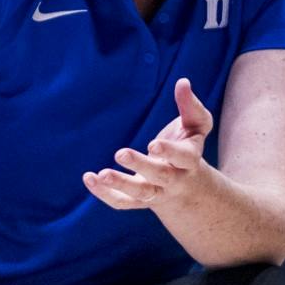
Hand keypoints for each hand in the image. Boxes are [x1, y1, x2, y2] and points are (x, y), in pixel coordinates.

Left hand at [85, 78, 213, 211]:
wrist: (187, 186)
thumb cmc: (188, 146)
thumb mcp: (195, 127)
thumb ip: (191, 106)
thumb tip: (182, 82)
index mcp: (190, 160)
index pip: (183, 158)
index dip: (170, 152)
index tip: (153, 144)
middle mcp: (174, 179)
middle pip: (160, 176)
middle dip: (141, 166)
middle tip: (120, 153)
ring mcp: (156, 192)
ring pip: (140, 194)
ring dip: (121, 184)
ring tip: (101, 174)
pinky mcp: (138, 200)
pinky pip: (122, 202)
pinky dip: (105, 194)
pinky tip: (89, 178)